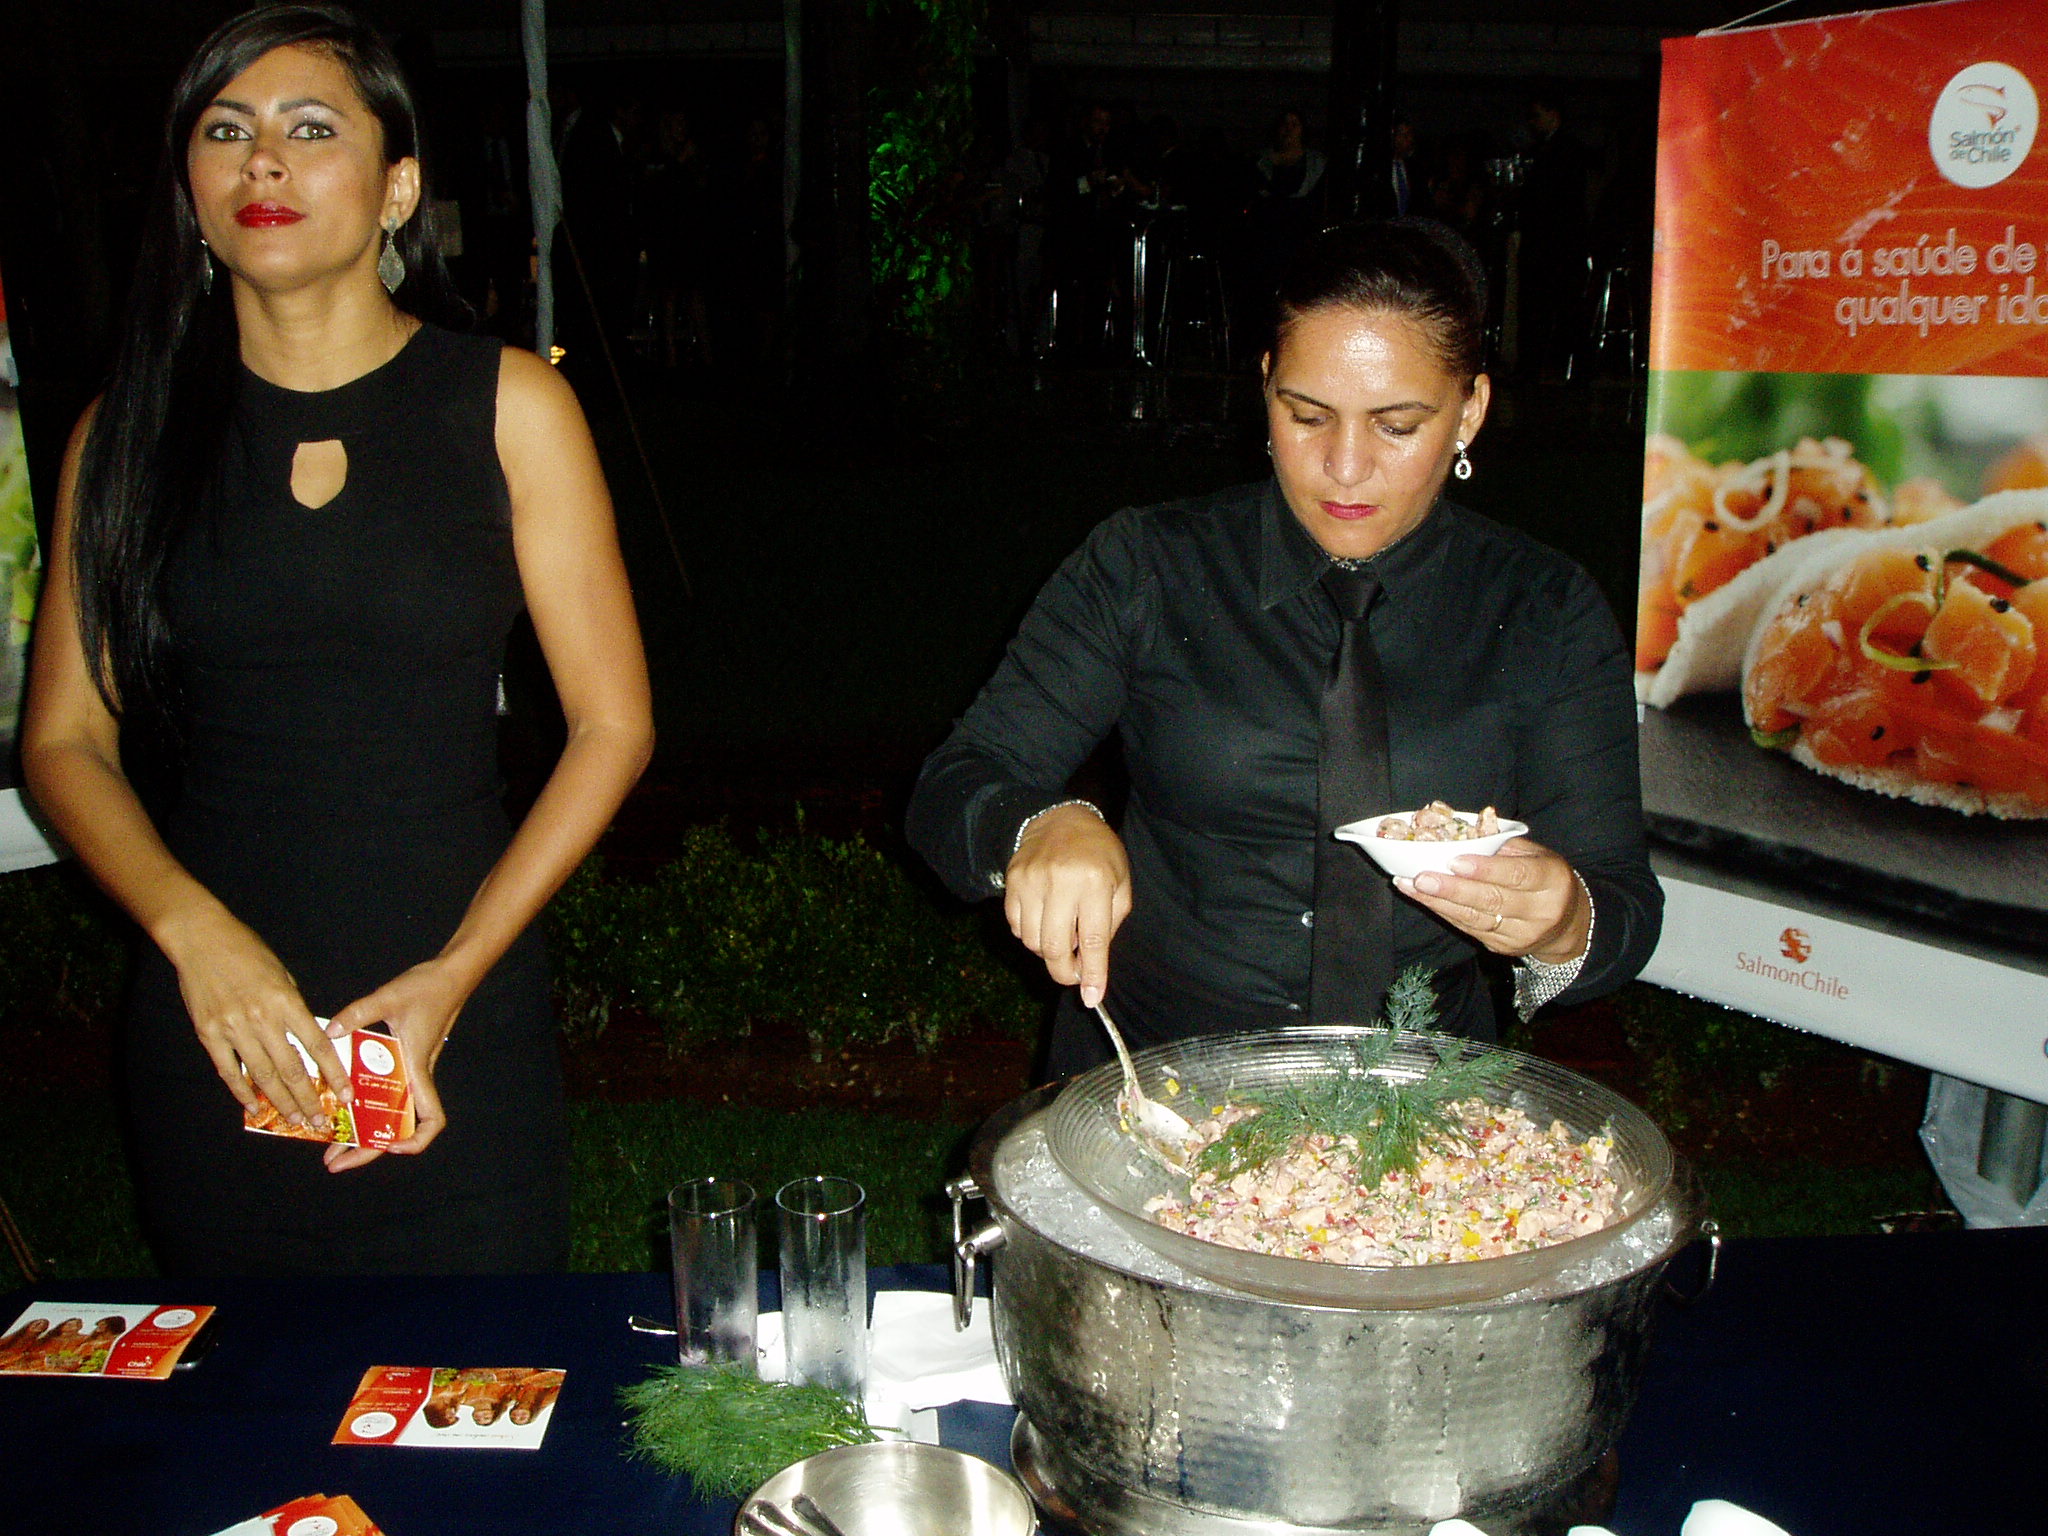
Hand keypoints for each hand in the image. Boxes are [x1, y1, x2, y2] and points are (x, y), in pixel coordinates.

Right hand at [168, 908, 346, 1130]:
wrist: (202, 940)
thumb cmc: (249, 953)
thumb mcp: (283, 975)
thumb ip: (294, 1009)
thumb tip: (308, 1041)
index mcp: (287, 1002)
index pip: (317, 1046)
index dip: (334, 1074)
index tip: (345, 1095)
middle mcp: (262, 1019)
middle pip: (291, 1069)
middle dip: (309, 1099)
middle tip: (320, 1121)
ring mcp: (233, 1029)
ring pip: (262, 1076)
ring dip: (281, 1102)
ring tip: (295, 1120)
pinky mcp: (209, 1034)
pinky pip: (229, 1071)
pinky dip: (242, 1091)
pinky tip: (254, 1107)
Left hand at [317, 957, 471, 1171]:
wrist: (450, 974)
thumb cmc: (427, 988)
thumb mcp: (389, 997)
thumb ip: (358, 1013)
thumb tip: (330, 1030)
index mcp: (416, 1069)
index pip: (430, 1120)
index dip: (413, 1140)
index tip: (388, 1145)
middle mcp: (415, 1077)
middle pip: (398, 1130)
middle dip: (367, 1151)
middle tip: (332, 1162)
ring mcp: (410, 1071)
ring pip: (389, 1114)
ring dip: (363, 1134)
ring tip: (331, 1145)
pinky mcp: (405, 1060)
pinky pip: (386, 1093)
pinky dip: (365, 1107)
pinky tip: (342, 1105)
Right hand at [1003, 805, 1131, 1007]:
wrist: (1060, 818)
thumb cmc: (1098, 855)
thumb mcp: (1119, 884)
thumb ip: (1110, 925)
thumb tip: (1092, 968)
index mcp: (1095, 882)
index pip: (1093, 939)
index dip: (1091, 973)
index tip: (1090, 997)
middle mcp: (1061, 882)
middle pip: (1055, 947)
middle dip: (1063, 972)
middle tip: (1072, 975)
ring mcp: (1032, 881)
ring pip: (1033, 941)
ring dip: (1048, 950)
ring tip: (1062, 934)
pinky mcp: (1012, 882)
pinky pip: (1016, 927)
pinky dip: (1030, 935)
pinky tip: (1043, 920)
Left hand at [1393, 837, 1589, 962]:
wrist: (1568, 923)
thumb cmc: (1545, 878)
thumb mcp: (1537, 855)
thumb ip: (1504, 845)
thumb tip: (1461, 831)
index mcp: (1553, 880)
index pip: (1518, 875)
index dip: (1486, 869)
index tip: (1454, 861)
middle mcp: (1541, 911)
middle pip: (1492, 900)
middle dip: (1452, 889)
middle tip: (1421, 876)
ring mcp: (1522, 934)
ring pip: (1475, 918)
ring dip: (1438, 902)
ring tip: (1411, 885)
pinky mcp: (1505, 947)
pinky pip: (1470, 928)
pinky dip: (1444, 912)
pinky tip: (1423, 899)